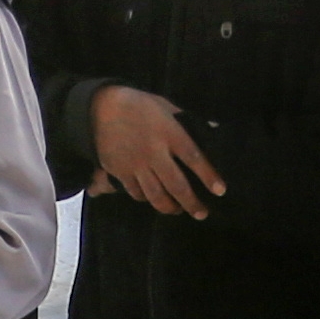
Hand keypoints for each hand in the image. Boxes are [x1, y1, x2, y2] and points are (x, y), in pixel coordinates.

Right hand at [92, 86, 225, 217]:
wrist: (99, 108)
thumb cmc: (137, 105)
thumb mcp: (165, 105)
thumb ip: (186, 120)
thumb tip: (213, 127)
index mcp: (168, 132)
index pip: (194, 157)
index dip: (208, 176)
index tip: (220, 191)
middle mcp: (154, 152)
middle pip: (176, 185)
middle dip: (191, 203)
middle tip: (201, 213)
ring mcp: (136, 164)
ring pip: (156, 195)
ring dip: (170, 207)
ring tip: (179, 211)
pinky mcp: (120, 171)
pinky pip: (136, 192)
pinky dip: (146, 199)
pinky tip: (154, 199)